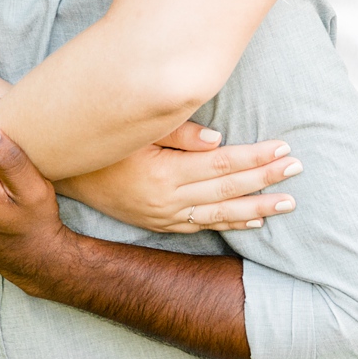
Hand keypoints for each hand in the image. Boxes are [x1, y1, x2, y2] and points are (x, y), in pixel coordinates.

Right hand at [57, 121, 301, 233]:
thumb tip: (221, 141)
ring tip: (287, 203)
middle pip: (228, 190)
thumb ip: (179, 135)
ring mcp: (164, 216)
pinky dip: (230, 224)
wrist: (60, 173)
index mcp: (164, 174)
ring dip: (257, 208)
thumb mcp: (134, 132)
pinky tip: (252, 221)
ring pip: (220, 215)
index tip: (284, 149)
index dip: (255, 158)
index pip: (222, 166)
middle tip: (297, 170)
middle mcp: (168, 201)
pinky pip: (202, 226)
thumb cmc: (98, 144)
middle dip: (266, 180)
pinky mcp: (159, 223)